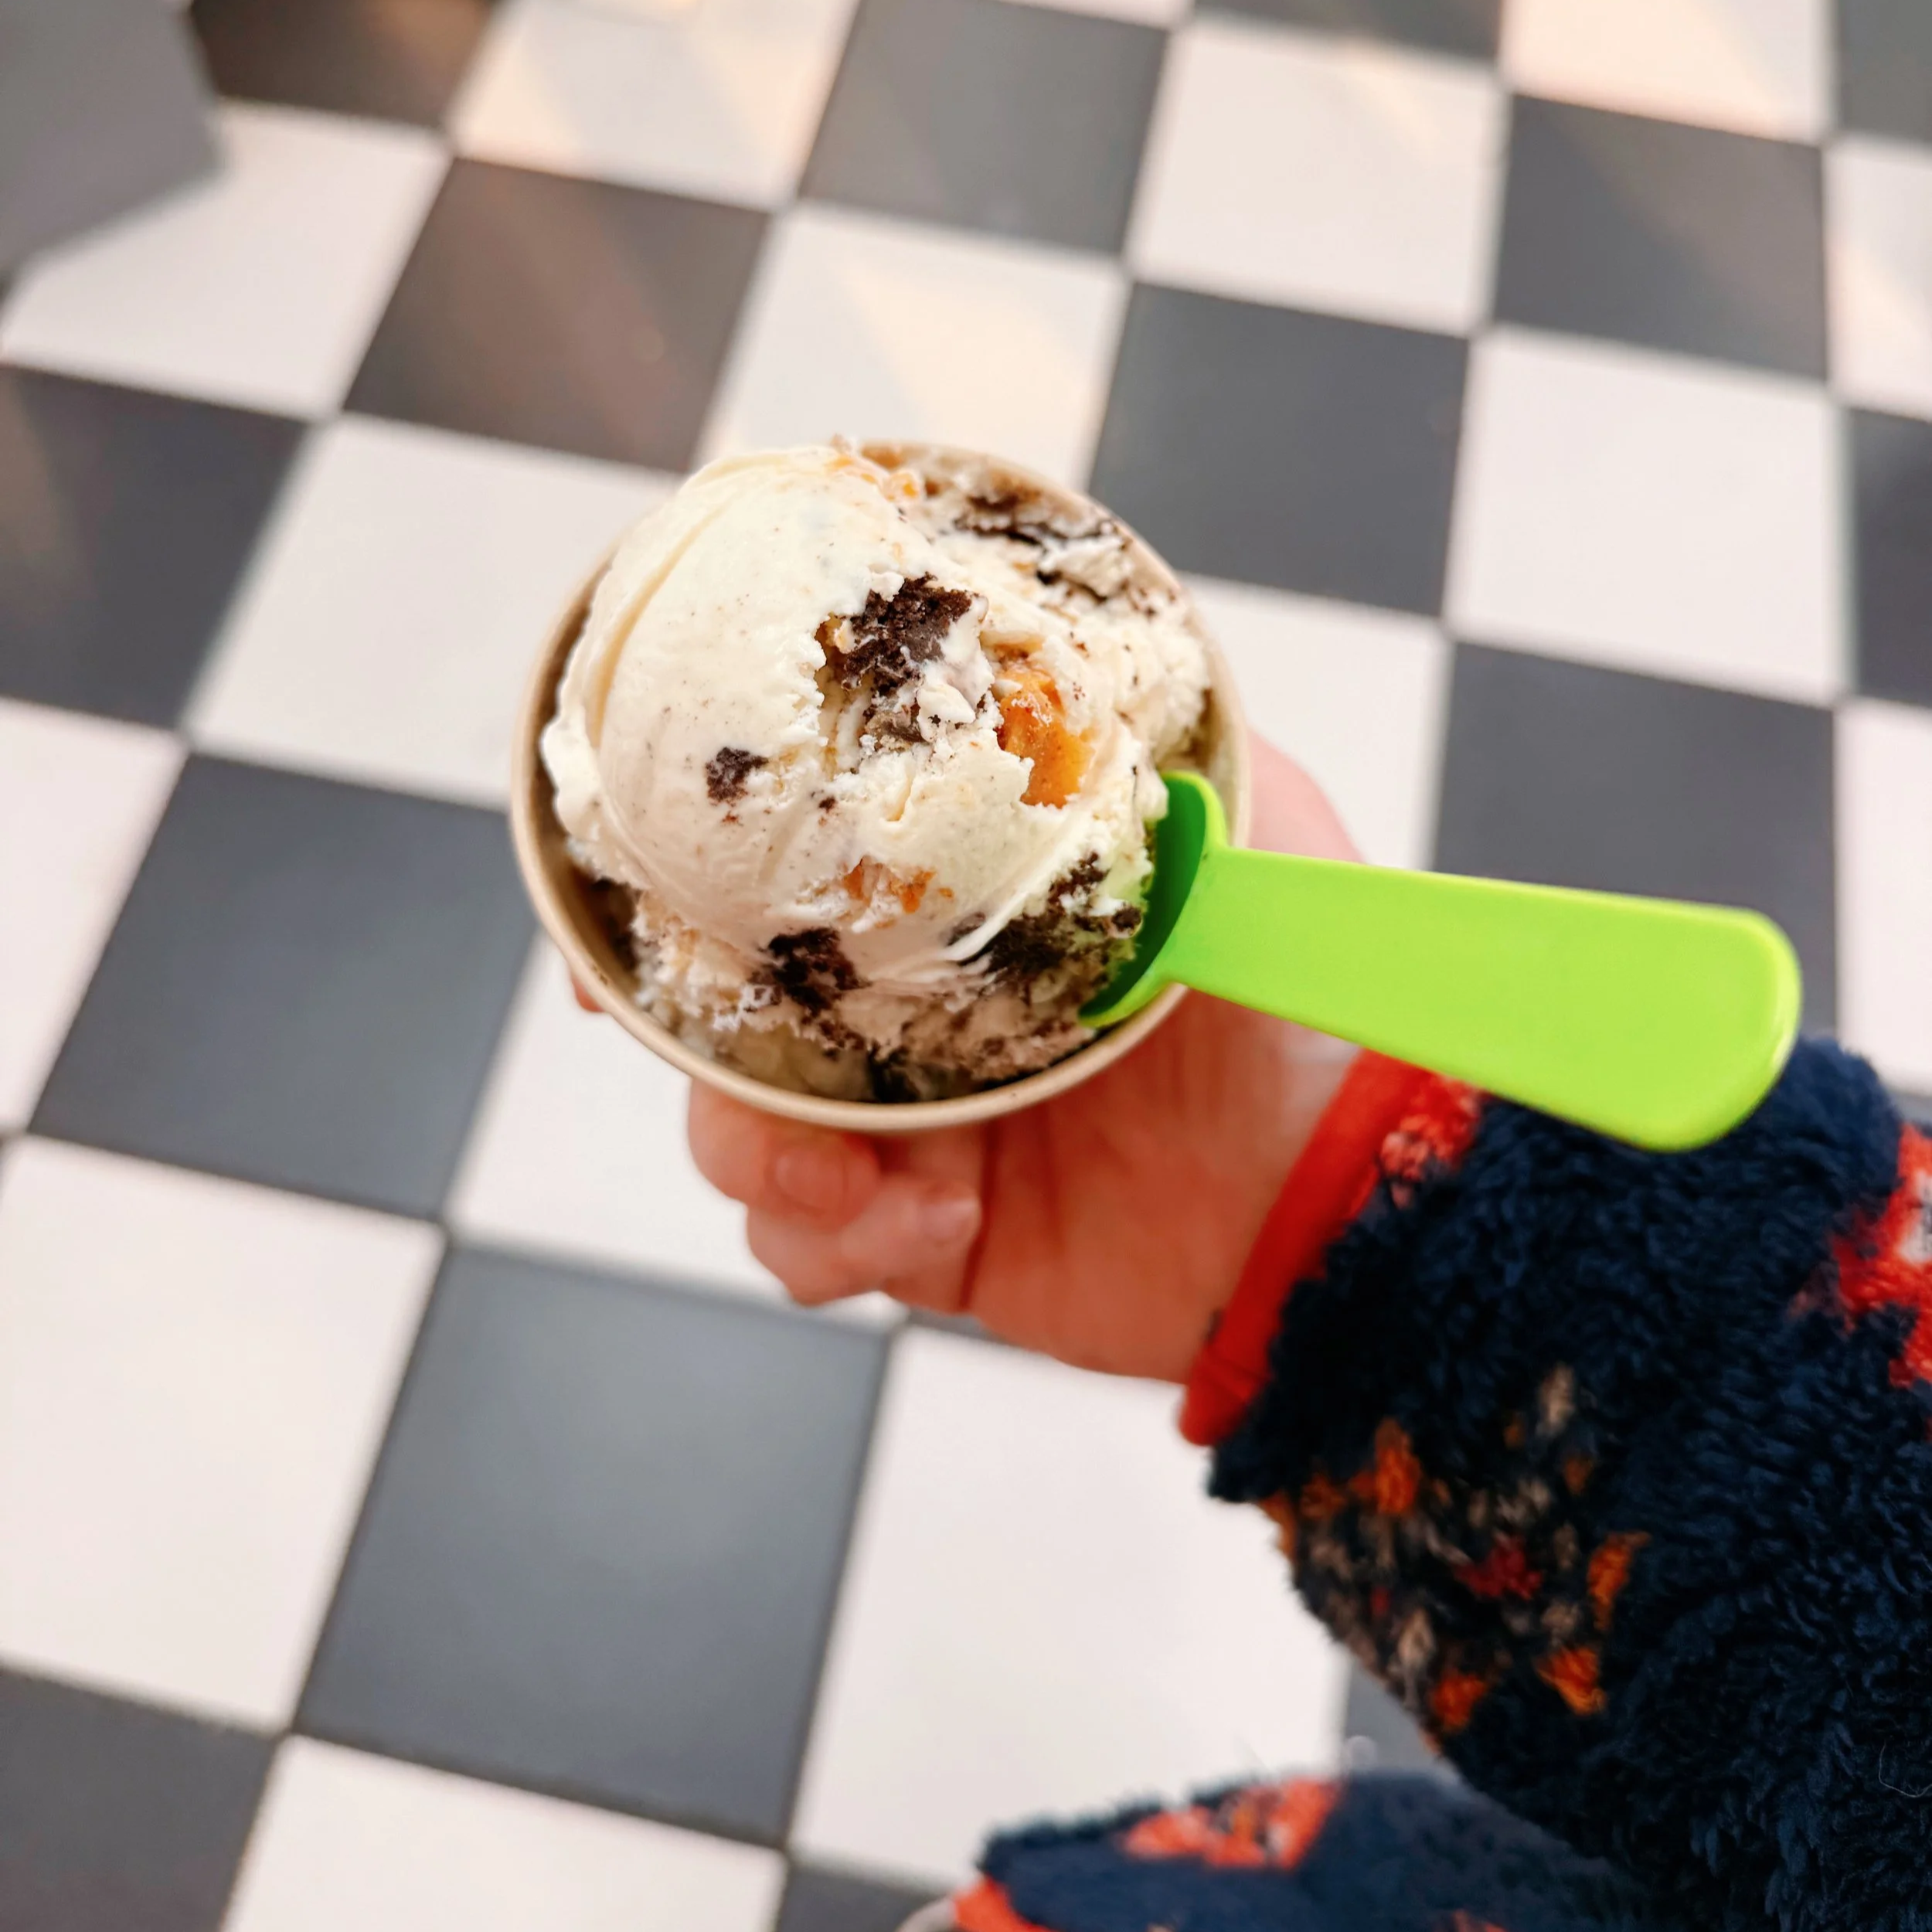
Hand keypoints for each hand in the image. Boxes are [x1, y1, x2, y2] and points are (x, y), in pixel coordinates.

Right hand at [675, 737, 1361, 1381]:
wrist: (1345, 1194)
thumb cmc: (1305, 1004)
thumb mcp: (1242, 831)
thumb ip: (1143, 750)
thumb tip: (1065, 656)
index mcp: (965, 916)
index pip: (794, 888)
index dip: (700, 894)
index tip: (651, 907)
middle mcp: (919, 1019)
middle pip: (732, 1017)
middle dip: (704, 1043)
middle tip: (737, 1061)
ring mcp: (914, 1132)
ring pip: (745, 1140)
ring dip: (762, 1156)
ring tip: (861, 1175)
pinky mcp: (925, 1238)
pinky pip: (807, 1249)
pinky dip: (832, 1243)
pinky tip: (933, 1225)